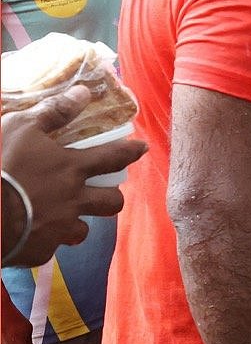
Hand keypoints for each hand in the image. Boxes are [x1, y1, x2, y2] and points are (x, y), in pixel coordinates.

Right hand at [1, 86, 147, 266]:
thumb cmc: (0, 164)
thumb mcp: (22, 128)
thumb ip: (54, 111)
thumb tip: (83, 91)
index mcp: (72, 169)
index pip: (113, 157)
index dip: (131, 152)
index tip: (143, 149)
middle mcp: (74, 201)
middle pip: (111, 203)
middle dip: (113, 198)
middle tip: (104, 193)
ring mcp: (60, 229)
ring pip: (83, 230)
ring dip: (77, 223)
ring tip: (64, 217)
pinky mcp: (42, 251)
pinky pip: (51, 247)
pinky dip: (45, 240)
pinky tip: (32, 233)